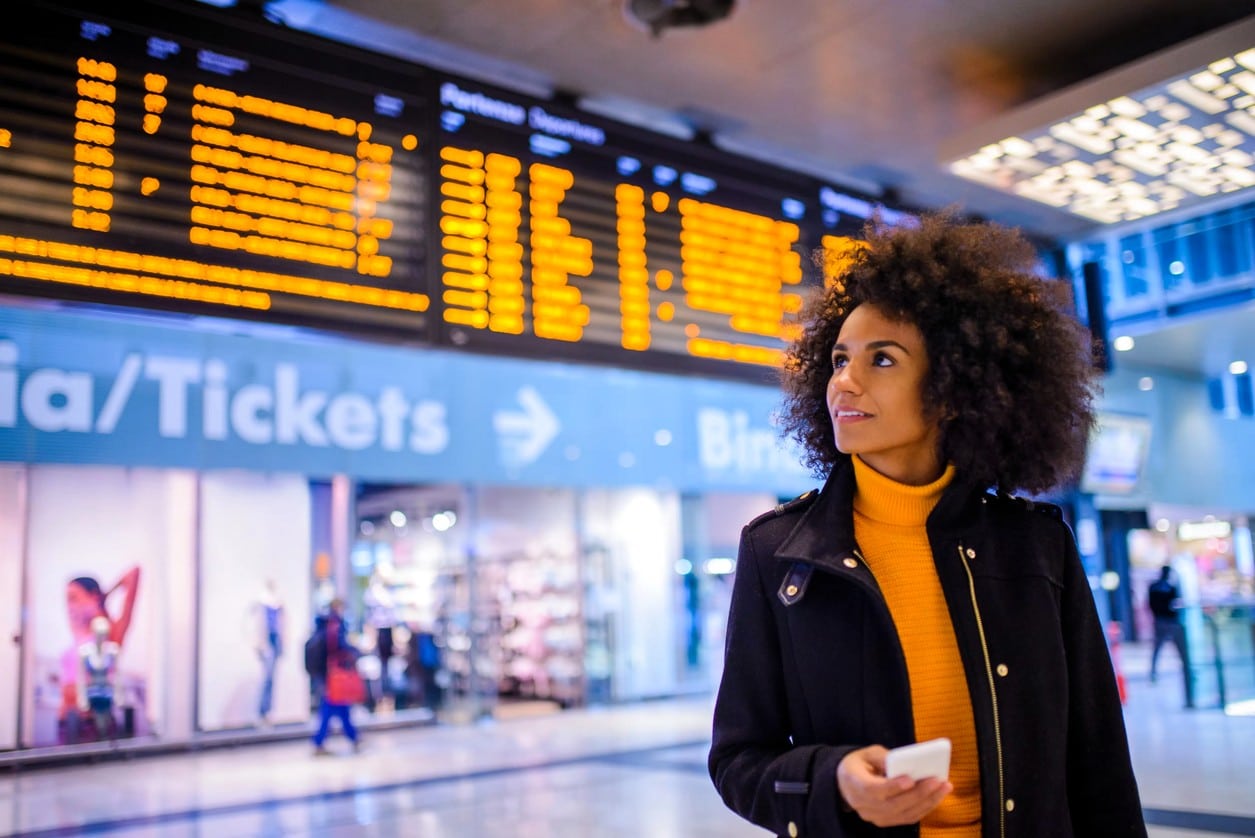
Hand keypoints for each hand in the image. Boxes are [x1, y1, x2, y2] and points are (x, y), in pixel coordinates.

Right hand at [836, 745, 951, 826]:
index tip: (911, 779)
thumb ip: (883, 757)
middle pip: (894, 805)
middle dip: (919, 793)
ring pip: (904, 814)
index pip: (874, 790)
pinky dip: (924, 808)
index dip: (893, 787)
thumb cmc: (858, 764)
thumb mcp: (866, 753)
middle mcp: (863, 805)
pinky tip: (936, 796)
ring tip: (944, 787)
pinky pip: (907, 818)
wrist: (844, 784)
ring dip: (927, 802)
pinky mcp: (885, 821)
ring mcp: (874, 817)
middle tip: (939, 781)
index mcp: (854, 784)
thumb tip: (903, 762)